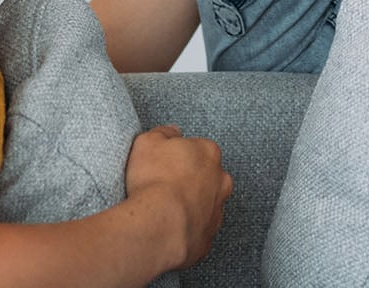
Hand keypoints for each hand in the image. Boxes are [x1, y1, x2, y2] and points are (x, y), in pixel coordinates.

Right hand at [125, 125, 232, 270]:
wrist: (160, 223)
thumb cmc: (155, 180)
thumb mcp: (148, 142)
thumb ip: (163, 132)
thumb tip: (171, 131)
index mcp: (209, 152)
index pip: (198, 148)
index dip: (179, 156)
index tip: (164, 163)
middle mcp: (221, 180)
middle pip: (207, 175)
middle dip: (190, 179)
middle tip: (165, 185)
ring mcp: (217, 210)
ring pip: (205, 203)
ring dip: (190, 204)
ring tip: (165, 208)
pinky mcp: (208, 236)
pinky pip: (198, 228)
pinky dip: (186, 227)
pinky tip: (168, 226)